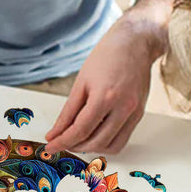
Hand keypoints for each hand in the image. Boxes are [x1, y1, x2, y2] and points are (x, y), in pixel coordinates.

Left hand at [44, 15, 165, 153]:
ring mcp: (134, 112)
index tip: (50, 146)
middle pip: (95, 141)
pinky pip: (122, 140)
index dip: (63, 142)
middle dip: (74, 146)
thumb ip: (67, 112)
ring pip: (111, 146)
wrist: (135, 43)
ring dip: (91, 148)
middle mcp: (123, 107)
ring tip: (77, 139)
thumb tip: (55, 133)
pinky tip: (94, 136)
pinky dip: (106, 143)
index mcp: (105, 96)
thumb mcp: (81, 83)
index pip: (80, 130)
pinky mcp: (139, 114)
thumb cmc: (106, 57)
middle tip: (61, 142)